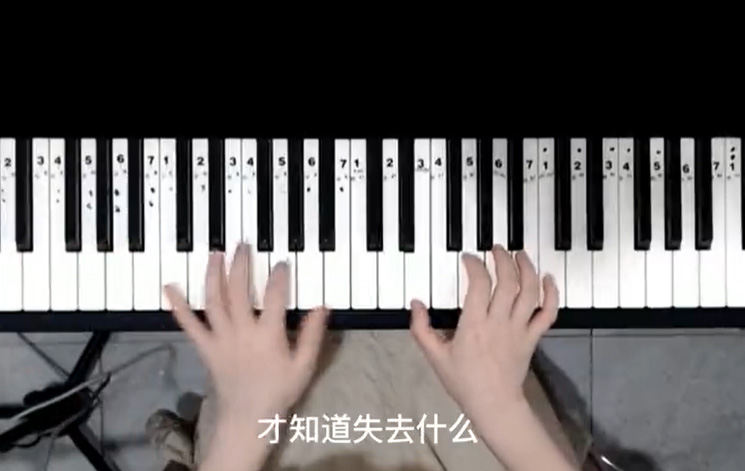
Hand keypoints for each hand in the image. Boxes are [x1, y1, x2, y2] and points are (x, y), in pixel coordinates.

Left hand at [163, 243, 328, 426]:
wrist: (248, 418)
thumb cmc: (279, 392)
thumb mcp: (304, 365)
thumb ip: (312, 335)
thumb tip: (322, 306)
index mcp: (268, 335)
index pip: (274, 297)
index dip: (279, 276)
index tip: (282, 262)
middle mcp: (242, 332)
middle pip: (239, 291)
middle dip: (241, 265)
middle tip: (243, 245)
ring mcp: (220, 339)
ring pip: (214, 300)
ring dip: (214, 274)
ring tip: (215, 254)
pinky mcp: (205, 347)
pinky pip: (189, 324)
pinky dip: (178, 305)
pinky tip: (170, 287)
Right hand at [410, 244, 558, 422]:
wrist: (494, 405)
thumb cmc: (463, 382)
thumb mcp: (434, 356)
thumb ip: (421, 328)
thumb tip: (416, 303)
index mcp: (474, 325)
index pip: (479, 284)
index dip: (475, 265)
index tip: (469, 258)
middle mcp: (499, 323)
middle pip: (508, 281)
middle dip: (503, 259)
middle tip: (496, 249)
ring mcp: (519, 329)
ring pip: (530, 291)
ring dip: (527, 268)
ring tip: (519, 254)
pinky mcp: (533, 337)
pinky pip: (548, 313)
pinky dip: (551, 293)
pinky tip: (547, 278)